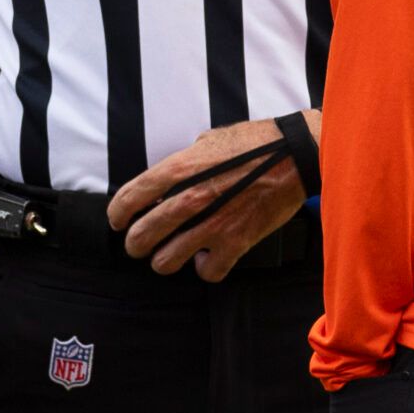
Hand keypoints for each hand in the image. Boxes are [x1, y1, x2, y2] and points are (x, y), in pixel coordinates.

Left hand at [108, 115, 312, 280]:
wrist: (296, 156)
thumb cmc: (254, 142)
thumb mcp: (209, 140)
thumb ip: (184, 161)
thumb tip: (169, 176)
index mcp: (179, 168)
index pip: (130, 197)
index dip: (117, 213)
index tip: (118, 220)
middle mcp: (190, 198)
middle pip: (141, 236)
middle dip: (135, 244)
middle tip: (140, 244)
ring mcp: (212, 224)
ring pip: (165, 261)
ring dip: (164, 260)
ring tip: (170, 255)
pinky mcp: (236, 242)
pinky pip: (207, 271)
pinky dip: (204, 268)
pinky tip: (206, 258)